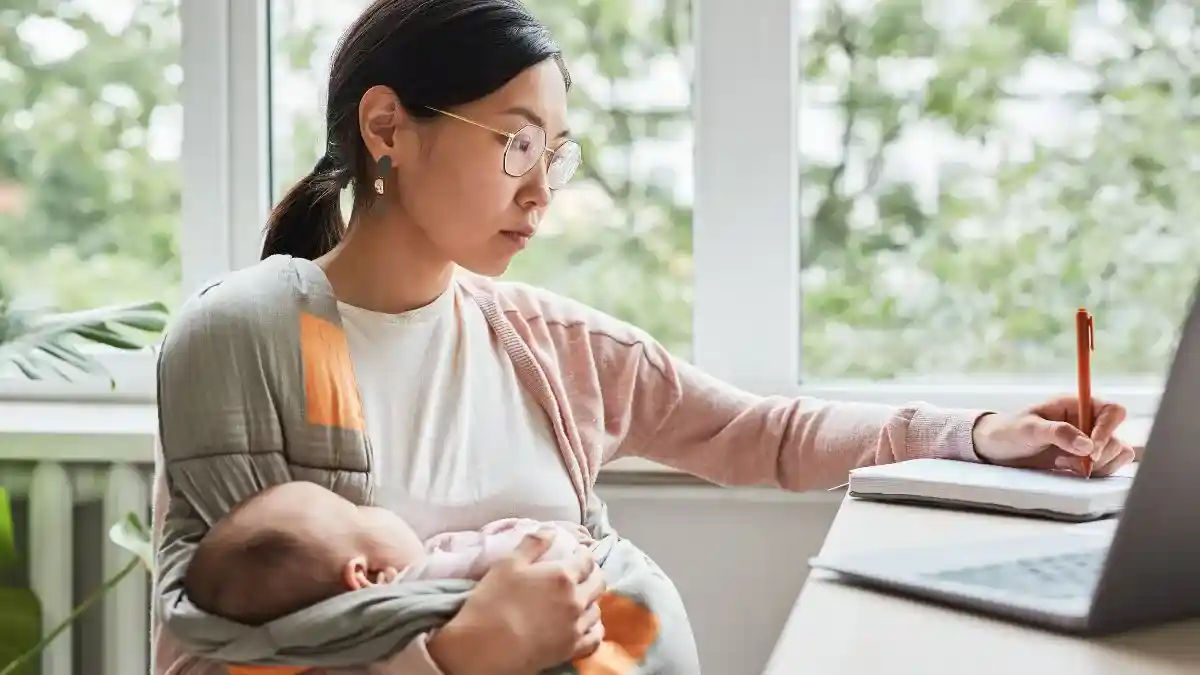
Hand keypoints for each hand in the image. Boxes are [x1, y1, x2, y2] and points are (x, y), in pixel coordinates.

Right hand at [427, 529, 605, 674]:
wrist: (486, 648)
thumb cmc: (493, 601)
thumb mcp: (508, 564)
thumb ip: (533, 544)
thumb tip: (552, 530)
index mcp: (563, 576)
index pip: (586, 559)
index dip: (583, 553)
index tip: (577, 552)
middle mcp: (576, 600)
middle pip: (598, 582)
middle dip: (592, 573)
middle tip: (582, 572)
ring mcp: (576, 626)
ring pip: (597, 608)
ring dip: (591, 599)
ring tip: (581, 598)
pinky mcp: (571, 649)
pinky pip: (595, 637)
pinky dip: (594, 627)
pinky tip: (586, 624)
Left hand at [972, 396, 1135, 476]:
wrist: (996, 449)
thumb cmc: (1009, 431)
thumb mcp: (1029, 429)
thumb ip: (1058, 433)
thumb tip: (1088, 445)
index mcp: (1076, 405)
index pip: (1113, 411)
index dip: (1108, 429)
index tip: (1090, 449)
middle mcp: (1088, 422)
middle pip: (1116, 437)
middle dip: (1100, 454)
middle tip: (1073, 461)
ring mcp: (1089, 442)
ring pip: (1117, 453)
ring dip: (1098, 465)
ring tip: (1065, 465)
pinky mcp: (1086, 460)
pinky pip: (1108, 467)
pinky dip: (1095, 473)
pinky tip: (1068, 471)